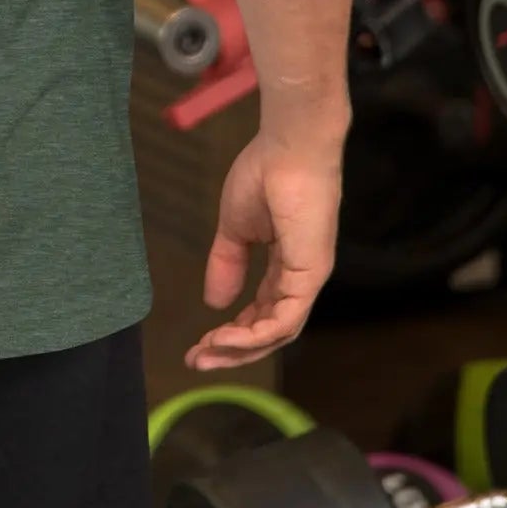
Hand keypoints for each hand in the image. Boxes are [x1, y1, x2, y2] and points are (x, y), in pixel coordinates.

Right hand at [186, 126, 343, 370]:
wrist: (289, 146)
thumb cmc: (265, 173)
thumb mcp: (235, 227)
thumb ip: (226, 263)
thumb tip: (214, 303)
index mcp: (285, 266)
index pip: (261, 312)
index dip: (231, 331)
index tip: (198, 344)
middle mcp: (300, 279)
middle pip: (269, 330)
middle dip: (232, 350)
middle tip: (196, 361)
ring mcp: (308, 278)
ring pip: (277, 332)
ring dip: (240, 347)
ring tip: (205, 352)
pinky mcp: (311, 274)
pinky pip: (286, 318)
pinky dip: (257, 334)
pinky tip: (228, 338)